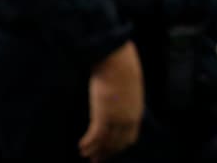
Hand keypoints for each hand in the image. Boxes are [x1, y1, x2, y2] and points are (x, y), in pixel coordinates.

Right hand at [78, 41, 143, 161]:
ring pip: (104, 142)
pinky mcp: (103, 116)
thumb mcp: (130, 89)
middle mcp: (127, 120)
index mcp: (136, 113)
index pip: (129, 139)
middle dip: (105, 153)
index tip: (110, 151)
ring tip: (85, 155)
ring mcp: (116, 119)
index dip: (118, 147)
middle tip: (96, 160)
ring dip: (94, 151)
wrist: (118, 63)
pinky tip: (80, 146)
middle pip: (116, 144)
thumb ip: (128, 100)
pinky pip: (94, 136)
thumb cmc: (123, 71)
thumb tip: (121, 100)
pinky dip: (87, 143)